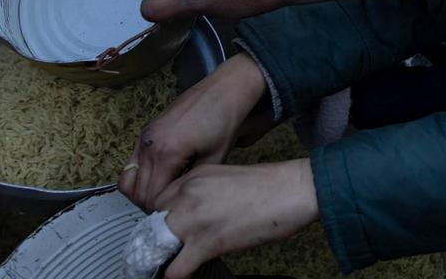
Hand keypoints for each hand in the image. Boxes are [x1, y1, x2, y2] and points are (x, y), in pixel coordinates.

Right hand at [119, 53, 267, 210]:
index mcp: (166, 153)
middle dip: (150, 204)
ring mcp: (146, 136)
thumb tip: (181, 202)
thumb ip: (192, 184)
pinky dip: (141, 175)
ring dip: (142, 191)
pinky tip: (162, 177)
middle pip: (137, 190)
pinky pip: (133, 161)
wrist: (224, 89)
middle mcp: (150, 144)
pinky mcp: (148, 131)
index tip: (175, 213)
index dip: (162, 210)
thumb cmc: (225, 119)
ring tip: (164, 195)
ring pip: (128, 178)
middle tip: (170, 208)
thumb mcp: (215, 158)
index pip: (151, 197)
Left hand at [156, 159, 317, 278]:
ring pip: (156, 246)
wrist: (293, 190)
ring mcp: (195, 218)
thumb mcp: (225, 178)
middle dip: (157, 240)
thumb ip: (203, 193)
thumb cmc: (269, 187)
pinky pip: (175, 269)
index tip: (167, 232)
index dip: (161, 220)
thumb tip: (193, 218)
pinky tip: (186, 274)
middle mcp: (188, 194)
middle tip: (168, 252)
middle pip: (151, 224)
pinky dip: (175, 276)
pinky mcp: (207, 242)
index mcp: (193, 177)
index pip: (158, 202)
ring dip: (162, 260)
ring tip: (171, 265)